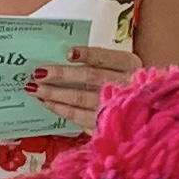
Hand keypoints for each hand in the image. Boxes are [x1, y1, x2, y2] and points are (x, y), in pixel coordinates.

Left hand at [26, 43, 144, 128]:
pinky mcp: (105, 125)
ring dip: (55, 94)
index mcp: (129, 65)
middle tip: (38, 73)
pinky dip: (60, 109)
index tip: (68, 53)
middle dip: (62, 75)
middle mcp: (125, 85)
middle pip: (90, 78)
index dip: (88, 55)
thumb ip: (97, 62)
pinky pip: (78, 117)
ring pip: (81, 99)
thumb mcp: (118, 66)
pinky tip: (47, 103)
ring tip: (35, 89)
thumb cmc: (123, 82)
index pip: (106, 58)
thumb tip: (64, 56)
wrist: (143, 112)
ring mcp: (115, 107)